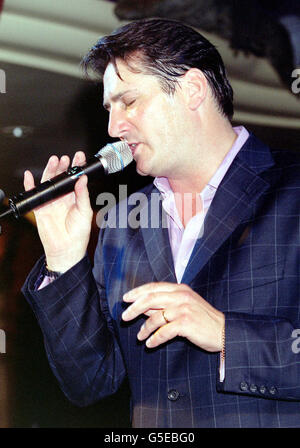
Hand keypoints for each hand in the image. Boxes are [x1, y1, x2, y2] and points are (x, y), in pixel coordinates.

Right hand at [23, 151, 92, 271]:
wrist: (67, 249)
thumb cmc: (79, 234)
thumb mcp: (85, 212)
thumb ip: (83, 195)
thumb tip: (83, 179)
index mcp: (75, 198)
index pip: (75, 179)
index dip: (76, 167)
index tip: (79, 157)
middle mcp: (62, 198)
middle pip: (60, 178)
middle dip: (62, 166)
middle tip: (65, 158)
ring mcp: (51, 202)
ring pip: (48, 183)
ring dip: (49, 170)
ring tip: (54, 160)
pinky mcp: (40, 208)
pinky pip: (34, 195)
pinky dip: (29, 185)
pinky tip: (29, 176)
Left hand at [122, 282, 224, 351]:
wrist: (223, 331)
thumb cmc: (203, 319)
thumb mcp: (185, 306)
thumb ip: (166, 304)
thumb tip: (144, 308)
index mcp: (180, 289)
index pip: (154, 287)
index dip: (138, 292)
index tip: (126, 298)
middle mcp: (181, 296)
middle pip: (150, 299)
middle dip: (134, 308)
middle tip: (124, 317)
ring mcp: (183, 309)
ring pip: (155, 317)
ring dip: (144, 328)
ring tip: (140, 337)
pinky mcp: (186, 323)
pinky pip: (163, 332)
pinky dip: (154, 339)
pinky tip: (150, 344)